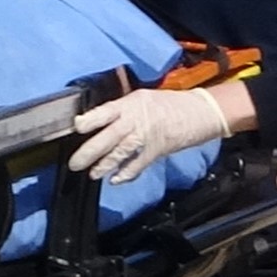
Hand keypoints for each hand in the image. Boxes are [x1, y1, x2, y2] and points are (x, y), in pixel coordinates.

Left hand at [68, 86, 230, 182]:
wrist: (201, 111)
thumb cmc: (169, 103)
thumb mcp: (142, 97)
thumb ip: (121, 108)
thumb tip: (98, 117)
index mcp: (130, 103)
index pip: (106, 111)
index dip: (91, 119)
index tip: (77, 127)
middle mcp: (136, 119)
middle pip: (110, 136)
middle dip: (90, 151)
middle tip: (75, 163)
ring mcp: (147, 135)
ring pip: (121, 152)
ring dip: (105, 164)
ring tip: (92, 174)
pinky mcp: (158, 149)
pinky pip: (139, 163)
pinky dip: (127, 173)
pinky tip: (116, 180)